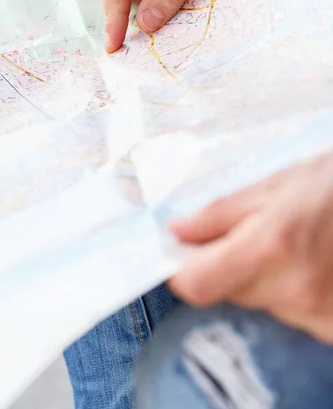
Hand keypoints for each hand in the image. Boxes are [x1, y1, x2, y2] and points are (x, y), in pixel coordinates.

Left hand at [169, 153, 332, 343]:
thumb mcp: (276, 184)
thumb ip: (221, 213)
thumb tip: (178, 231)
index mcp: (273, 244)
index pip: (198, 284)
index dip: (180, 270)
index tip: (180, 256)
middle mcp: (295, 287)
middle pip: (229, 292)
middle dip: (228, 265)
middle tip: (250, 234)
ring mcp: (319, 312)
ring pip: (262, 302)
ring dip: (264, 278)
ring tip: (291, 245)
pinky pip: (292, 312)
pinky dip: (291, 290)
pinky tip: (310, 263)